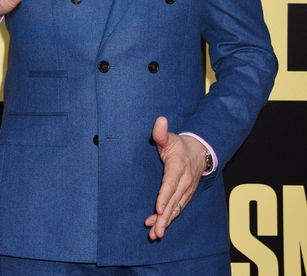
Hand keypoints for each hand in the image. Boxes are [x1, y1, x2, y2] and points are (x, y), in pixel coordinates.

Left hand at [145, 116, 205, 238]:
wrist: (200, 152)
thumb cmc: (180, 145)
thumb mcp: (170, 138)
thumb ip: (162, 132)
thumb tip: (160, 121)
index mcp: (178, 167)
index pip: (171, 183)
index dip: (164, 196)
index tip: (158, 208)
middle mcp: (184, 182)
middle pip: (173, 201)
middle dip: (164, 217)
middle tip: (155, 231)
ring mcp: (186, 191)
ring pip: (175, 208)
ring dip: (166, 222)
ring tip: (155, 234)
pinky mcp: (185, 196)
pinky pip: (177, 209)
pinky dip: (169, 219)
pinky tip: (157, 227)